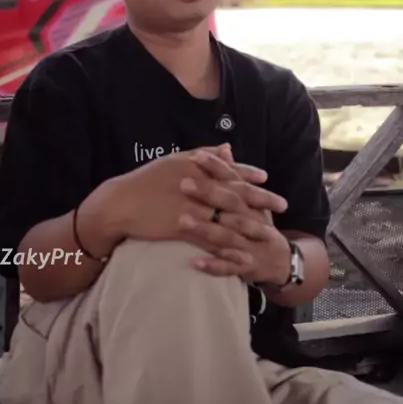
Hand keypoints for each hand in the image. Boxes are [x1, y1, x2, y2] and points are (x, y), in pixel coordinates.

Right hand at [108, 147, 272, 254]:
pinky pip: (211, 240)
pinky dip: (228, 248)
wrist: (120, 203)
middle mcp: (197, 184)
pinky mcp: (183, 227)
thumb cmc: (145, 181)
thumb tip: (226, 147)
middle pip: (235, 192)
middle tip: (282, 205)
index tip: (266, 179)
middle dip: (261, 199)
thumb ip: (203, 154)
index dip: (249, 175)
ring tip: (269, 234)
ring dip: (251, 226)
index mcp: (196, 166)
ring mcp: (192, 207)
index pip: (228, 169)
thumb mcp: (174, 161)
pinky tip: (243, 256)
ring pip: (227, 217)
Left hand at [178, 147, 291, 281]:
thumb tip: (224, 148)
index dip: (217, 168)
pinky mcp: (246, 268)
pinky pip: (228, 268)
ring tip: (181, 220)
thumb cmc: (259, 225)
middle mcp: (253, 221)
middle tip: (184, 183)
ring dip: (205, 229)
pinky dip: (213, 265)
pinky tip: (194, 262)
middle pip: (230, 205)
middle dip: (208, 194)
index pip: (234, 180)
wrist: (282, 262)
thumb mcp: (252, 201)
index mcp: (251, 203)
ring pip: (227, 236)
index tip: (196, 156)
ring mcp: (250, 245)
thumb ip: (236, 176)